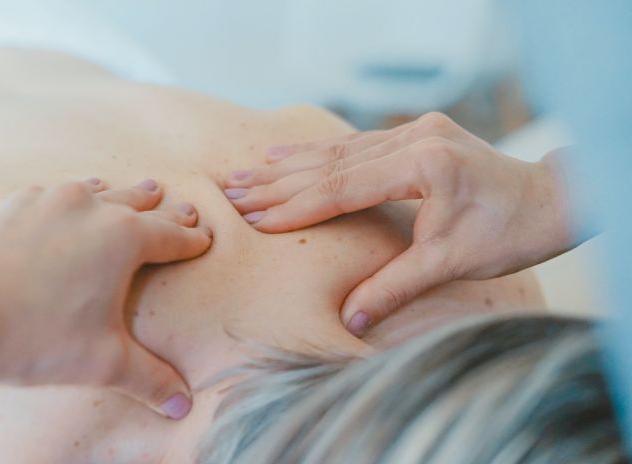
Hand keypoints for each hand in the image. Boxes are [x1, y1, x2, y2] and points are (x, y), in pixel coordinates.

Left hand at [0, 178, 211, 418]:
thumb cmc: (36, 337)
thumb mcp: (102, 362)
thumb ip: (149, 379)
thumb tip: (182, 404)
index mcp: (125, 238)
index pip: (172, 236)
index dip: (192, 239)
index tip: (205, 237)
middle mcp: (94, 207)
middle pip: (141, 204)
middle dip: (165, 211)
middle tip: (183, 208)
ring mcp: (54, 200)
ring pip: (102, 190)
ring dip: (124, 195)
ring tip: (142, 191)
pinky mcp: (20, 204)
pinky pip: (59, 193)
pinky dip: (77, 197)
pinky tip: (75, 200)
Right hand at [223, 112, 573, 335]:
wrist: (550, 200)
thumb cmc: (509, 233)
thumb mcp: (449, 263)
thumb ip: (395, 287)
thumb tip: (351, 320)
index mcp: (423, 164)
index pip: (343, 187)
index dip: (296, 206)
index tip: (255, 218)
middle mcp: (415, 137)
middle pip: (332, 163)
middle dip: (279, 181)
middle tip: (232, 190)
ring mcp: (415, 131)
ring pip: (340, 149)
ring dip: (291, 164)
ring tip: (247, 171)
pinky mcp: (417, 134)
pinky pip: (356, 143)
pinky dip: (319, 154)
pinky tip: (288, 155)